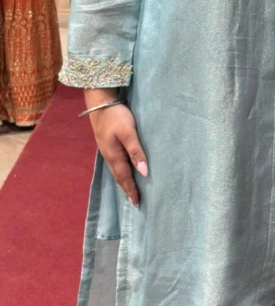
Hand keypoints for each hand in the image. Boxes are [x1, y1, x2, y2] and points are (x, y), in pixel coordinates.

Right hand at [85, 89, 147, 206]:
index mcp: (114, 155)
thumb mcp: (129, 132)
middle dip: (126, 189)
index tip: (137, 203)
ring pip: (116, 170)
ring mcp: (106, 150)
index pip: (125, 177)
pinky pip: (114, 163)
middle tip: (134, 201)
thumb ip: (136, 152)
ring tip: (129, 190)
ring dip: (123, 181)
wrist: (99, 102)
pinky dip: (120, 172)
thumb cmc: (116, 116)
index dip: (131, 190)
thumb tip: (144, 172)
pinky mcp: (107, 144)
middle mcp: (109, 155)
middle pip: (119, 177)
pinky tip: (123, 171)